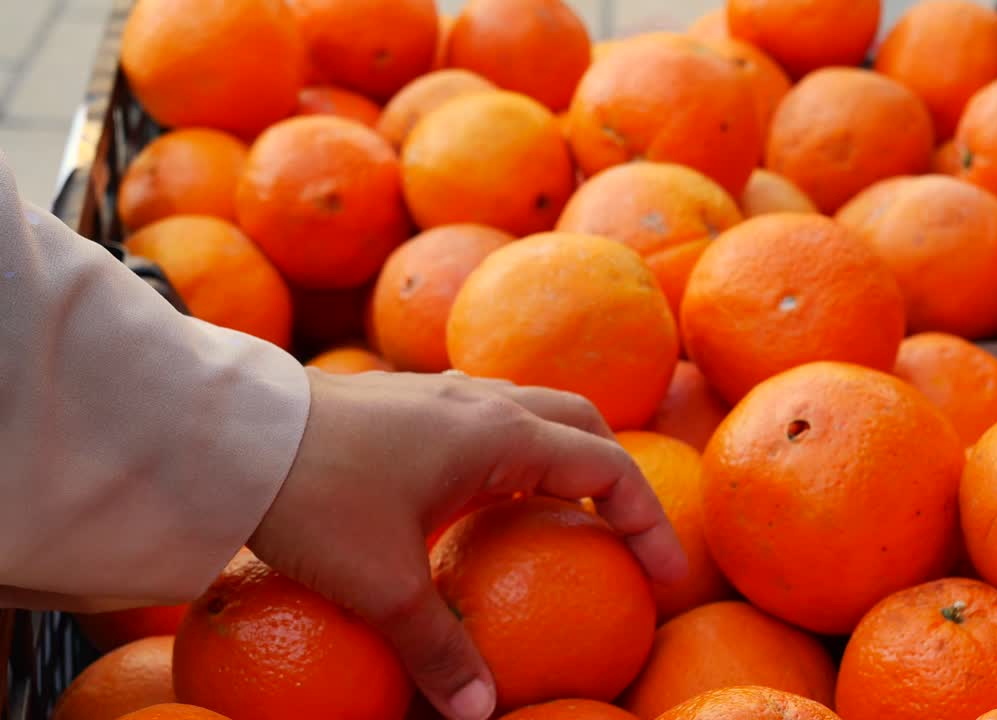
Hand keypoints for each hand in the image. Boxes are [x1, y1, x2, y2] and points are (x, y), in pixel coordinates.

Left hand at [248, 369, 687, 719]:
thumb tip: (479, 716)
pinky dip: (513, 450)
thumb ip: (440, 650)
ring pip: (534, 411)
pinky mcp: (409, 402)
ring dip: (564, 454)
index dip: (648, 522)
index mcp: (501, 436)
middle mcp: (483, 404)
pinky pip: (487, 417)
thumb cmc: (316, 497)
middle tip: (624, 534)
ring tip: (563, 513)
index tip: (666, 576)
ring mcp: (444, 395)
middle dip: (616, 475)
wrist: (235, 434)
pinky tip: (482, 492)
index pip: (608, 467)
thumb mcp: (383, 586)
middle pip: (583, 423)